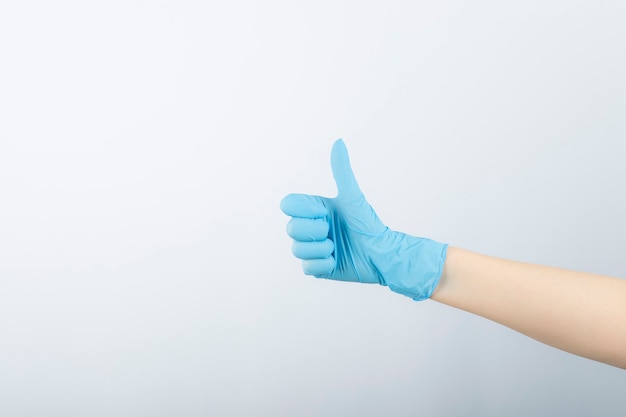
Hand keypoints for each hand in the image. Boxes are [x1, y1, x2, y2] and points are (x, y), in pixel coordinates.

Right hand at [280, 139, 447, 299]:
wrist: (382, 254)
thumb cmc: (368, 224)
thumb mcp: (353, 197)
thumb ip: (342, 171)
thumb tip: (339, 142)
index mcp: (314, 209)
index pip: (289, 205)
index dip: (304, 210)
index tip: (326, 212)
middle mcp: (310, 227)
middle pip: (291, 228)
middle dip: (315, 230)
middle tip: (333, 231)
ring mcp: (312, 248)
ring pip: (297, 249)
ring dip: (320, 248)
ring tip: (336, 246)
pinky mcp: (317, 268)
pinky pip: (307, 268)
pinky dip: (322, 264)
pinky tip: (336, 260)